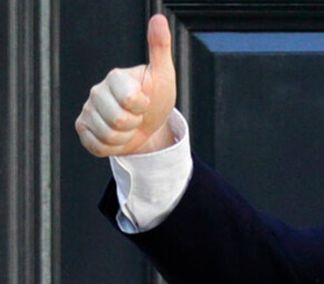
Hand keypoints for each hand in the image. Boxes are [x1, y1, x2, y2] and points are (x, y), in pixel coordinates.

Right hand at [75, 14, 176, 156]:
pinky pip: (98, 147)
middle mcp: (96, 91)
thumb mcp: (163, 75)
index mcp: (115, 77)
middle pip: (118, 120)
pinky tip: (118, 136)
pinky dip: (113, 147)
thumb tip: (158, 18)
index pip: (129, 99)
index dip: (143, 107)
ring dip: (126, 137)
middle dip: (135, 124)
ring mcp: (87, 110)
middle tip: (138, 116)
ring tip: (129, 127)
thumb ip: (160, 48)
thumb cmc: (156, 98)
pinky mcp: (82, 128)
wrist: (149, 126)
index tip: (146, 101)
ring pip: (109, 136)